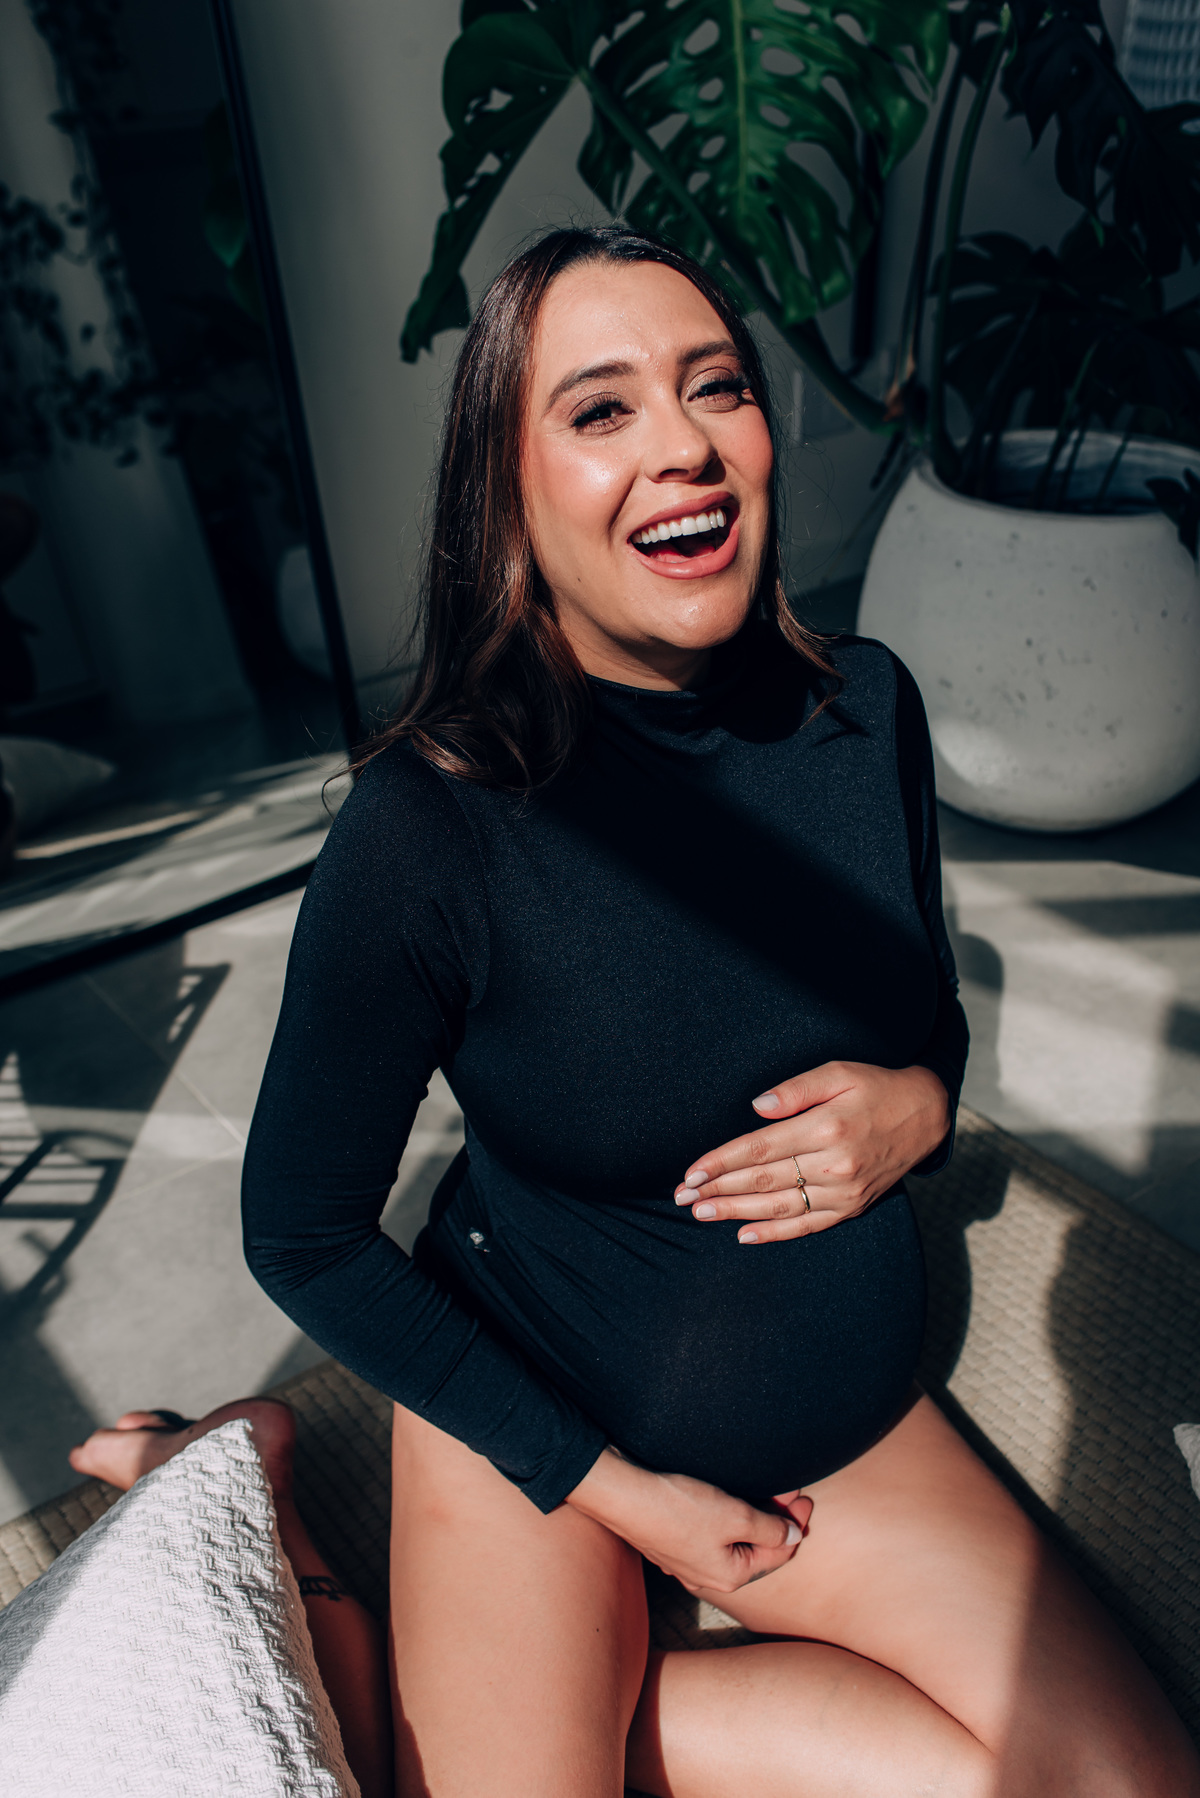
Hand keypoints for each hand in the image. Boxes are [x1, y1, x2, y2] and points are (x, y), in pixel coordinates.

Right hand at [567, 1446, 811, 1595]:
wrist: (626, 1497)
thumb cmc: (680, 1508)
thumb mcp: (735, 1516)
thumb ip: (769, 1528)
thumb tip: (793, 1536)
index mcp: (731, 1575)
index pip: (779, 1554)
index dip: (796, 1525)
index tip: (806, 1500)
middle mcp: (711, 1576)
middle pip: (757, 1549)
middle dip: (777, 1520)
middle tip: (794, 1493)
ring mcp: (690, 1562)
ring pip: (735, 1541)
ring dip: (755, 1517)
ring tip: (769, 1491)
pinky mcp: (675, 1544)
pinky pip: (714, 1534)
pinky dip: (730, 1518)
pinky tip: (732, 1500)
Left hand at [675, 1061, 950, 1244]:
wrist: (927, 1116)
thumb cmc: (877, 1087)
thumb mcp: (839, 1072)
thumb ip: (796, 1089)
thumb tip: (757, 1108)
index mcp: (826, 1128)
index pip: (761, 1149)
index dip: (722, 1162)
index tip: (692, 1172)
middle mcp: (835, 1165)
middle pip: (764, 1181)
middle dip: (718, 1190)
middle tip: (683, 1196)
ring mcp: (845, 1192)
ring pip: (780, 1207)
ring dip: (736, 1212)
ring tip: (701, 1214)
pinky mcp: (852, 1207)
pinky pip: (808, 1226)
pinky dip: (775, 1234)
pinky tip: (745, 1236)